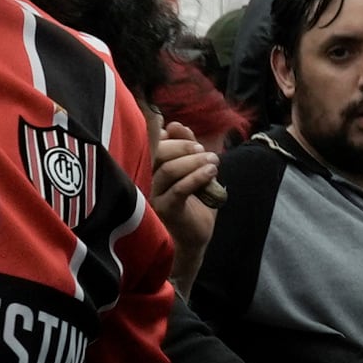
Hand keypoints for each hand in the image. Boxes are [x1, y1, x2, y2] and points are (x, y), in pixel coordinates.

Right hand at [151, 126, 223, 283]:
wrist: (196, 237)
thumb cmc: (196, 202)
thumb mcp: (195, 170)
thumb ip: (188, 148)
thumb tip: (176, 125)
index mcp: (153, 168)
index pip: (153, 142)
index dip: (171, 135)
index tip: (191, 137)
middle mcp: (148, 180)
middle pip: (159, 153)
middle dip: (184, 147)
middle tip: (205, 152)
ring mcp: (155, 195)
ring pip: (169, 169)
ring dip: (195, 161)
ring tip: (213, 161)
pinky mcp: (166, 209)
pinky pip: (179, 188)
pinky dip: (197, 176)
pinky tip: (212, 172)